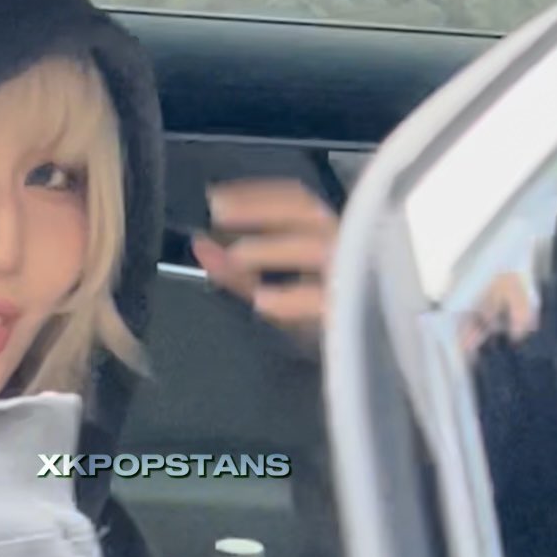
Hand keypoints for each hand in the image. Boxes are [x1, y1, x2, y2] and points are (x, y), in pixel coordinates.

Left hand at [191, 179, 338, 335]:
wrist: (357, 361)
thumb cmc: (311, 318)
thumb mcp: (271, 291)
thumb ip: (234, 272)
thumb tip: (199, 244)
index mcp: (326, 234)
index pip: (293, 198)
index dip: (253, 194)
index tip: (214, 196)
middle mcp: (343, 244)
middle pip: (304, 211)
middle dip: (258, 209)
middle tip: (218, 213)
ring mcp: (351, 273)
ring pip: (316, 247)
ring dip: (271, 248)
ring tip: (236, 256)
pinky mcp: (351, 309)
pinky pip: (321, 299)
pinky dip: (291, 298)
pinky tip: (263, 300)